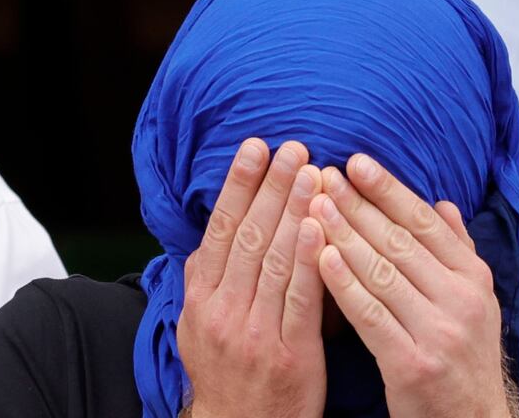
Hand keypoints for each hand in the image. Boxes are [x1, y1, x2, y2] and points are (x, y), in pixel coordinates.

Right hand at [178, 139, 326, 417]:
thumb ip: (210, 278)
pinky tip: (318, 224)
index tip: (255, 147)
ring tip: (311, 170)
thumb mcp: (200, 325)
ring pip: (272, 260)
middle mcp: (222, 310)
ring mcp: (254, 332)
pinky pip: (299, 299)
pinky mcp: (288, 354)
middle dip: (270, 187)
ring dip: (292, 210)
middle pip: (248, 236)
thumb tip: (219, 230)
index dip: (238, 185)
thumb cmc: (228, 371)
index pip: (220, 230)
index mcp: (201, 299)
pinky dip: (307, 259)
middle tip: (292, 147)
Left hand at [312, 154, 513, 417]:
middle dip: (357, 205)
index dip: (388, 189)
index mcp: (473, 278)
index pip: (425, 222)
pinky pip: (370, 314)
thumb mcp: (474, 299)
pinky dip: (344, 283)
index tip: (356, 162)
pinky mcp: (412, 363)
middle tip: (324, 176)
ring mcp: (439, 331)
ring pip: (382, 271)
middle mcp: (461, 299)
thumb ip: (457, 249)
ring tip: (313, 205)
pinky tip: (319, 257)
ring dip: (344, 235)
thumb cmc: (463, 356)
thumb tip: (442, 203)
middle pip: (399, 240)